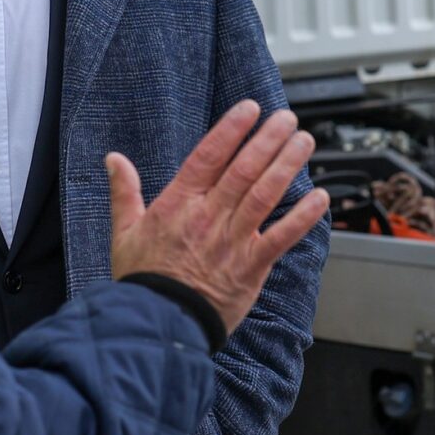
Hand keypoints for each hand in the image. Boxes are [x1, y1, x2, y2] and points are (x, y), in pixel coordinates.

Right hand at [107, 100, 328, 335]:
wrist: (157, 325)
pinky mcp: (251, 267)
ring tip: (304, 142)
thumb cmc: (143, 280)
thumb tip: (113, 159)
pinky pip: (282, 237)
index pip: (209, 156)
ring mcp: (232, 241)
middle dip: (268, 140)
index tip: (250, 109)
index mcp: (178, 204)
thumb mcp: (124, 232)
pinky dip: (303, 217)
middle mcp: (208, 217)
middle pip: (244, 169)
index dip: (232, 130)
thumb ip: (124, 192)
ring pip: (265, 194)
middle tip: (287, 119)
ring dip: (287, 165)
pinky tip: (320, 198)